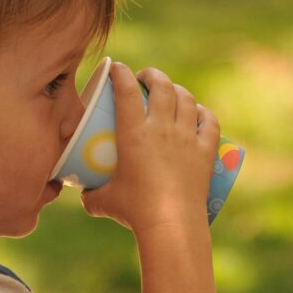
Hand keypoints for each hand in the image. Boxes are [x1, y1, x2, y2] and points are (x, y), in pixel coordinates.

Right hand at [81, 64, 219, 233]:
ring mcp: (187, 138)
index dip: (120, 73)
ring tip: (170, 91)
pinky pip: (209, 122)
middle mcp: (162, 129)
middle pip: (161, 86)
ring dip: (177, 89)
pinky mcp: (205, 152)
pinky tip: (198, 112)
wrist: (171, 224)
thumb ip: (89, 194)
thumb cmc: (134, 211)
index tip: (116, 68)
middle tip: (145, 77)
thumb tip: (82, 193)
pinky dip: (203, 112)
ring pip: (186, 99)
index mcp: (134, 134)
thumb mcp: (102, 202)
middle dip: (152, 75)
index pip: (126, 91)